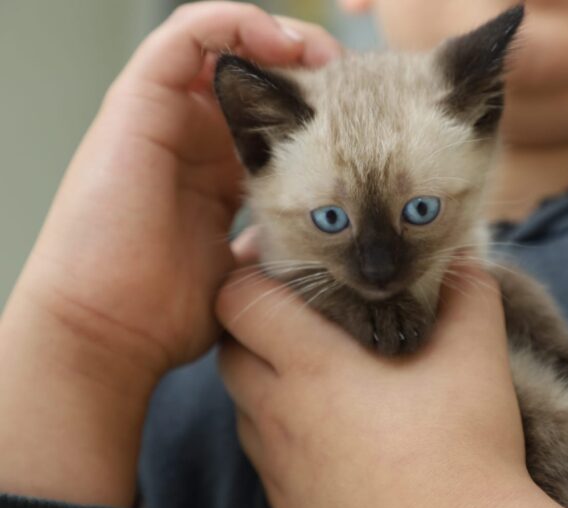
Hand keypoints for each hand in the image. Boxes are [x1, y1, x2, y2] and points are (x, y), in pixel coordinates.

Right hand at [0, 2, 340, 506]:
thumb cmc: (167, 312)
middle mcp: (193, 138)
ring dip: (281, 40)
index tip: (369, 118)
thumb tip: (305, 249)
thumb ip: (267, 244)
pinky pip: (184, 38)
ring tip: (325, 56)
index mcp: (217, 171)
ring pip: (225, 48)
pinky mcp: (138, 104)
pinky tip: (283, 44)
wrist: (110, 330)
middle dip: (310, 70)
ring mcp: (165, 118)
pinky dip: (233, 25)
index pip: (272, 117)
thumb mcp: (240, 268)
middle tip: (357, 80)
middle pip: (257, 76)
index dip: (321, 110)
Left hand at [217, 259, 567, 507]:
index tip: (289, 268)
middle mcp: (279, 417)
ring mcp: (278, 468)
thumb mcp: (475, 359)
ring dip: (267, 379)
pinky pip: (264, 452)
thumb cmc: (464, 454)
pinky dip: (282, 427)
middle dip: (256, 326)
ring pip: (244, 404)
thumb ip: (467, 294)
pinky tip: (332, 428)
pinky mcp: (287, 506)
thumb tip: (462, 260)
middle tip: (305, 316)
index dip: (253, 274)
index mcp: (311, 369)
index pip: (238, 302)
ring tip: (322, 371)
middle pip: (230, 351)